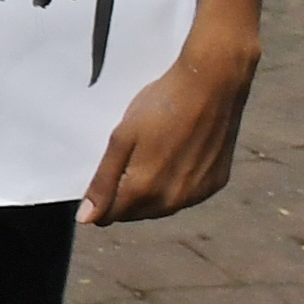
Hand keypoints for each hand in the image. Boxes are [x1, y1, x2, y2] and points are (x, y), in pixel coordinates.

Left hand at [81, 24, 252, 227]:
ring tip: (151, 157)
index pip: (110, 215)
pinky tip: (176, 158)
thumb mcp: (122, 138)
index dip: (100, 201)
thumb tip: (87, 219)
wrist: (212, 84)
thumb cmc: (161, 105)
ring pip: (162, 206)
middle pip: (136, 213)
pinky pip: (187, 195)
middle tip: (126, 161)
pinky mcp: (216, 183)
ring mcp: (197, 194)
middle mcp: (172, 201)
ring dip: (151, 193)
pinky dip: (177, 184)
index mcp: (144, 191)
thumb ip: (103, 181)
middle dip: (124, 197)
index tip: (101, 178)